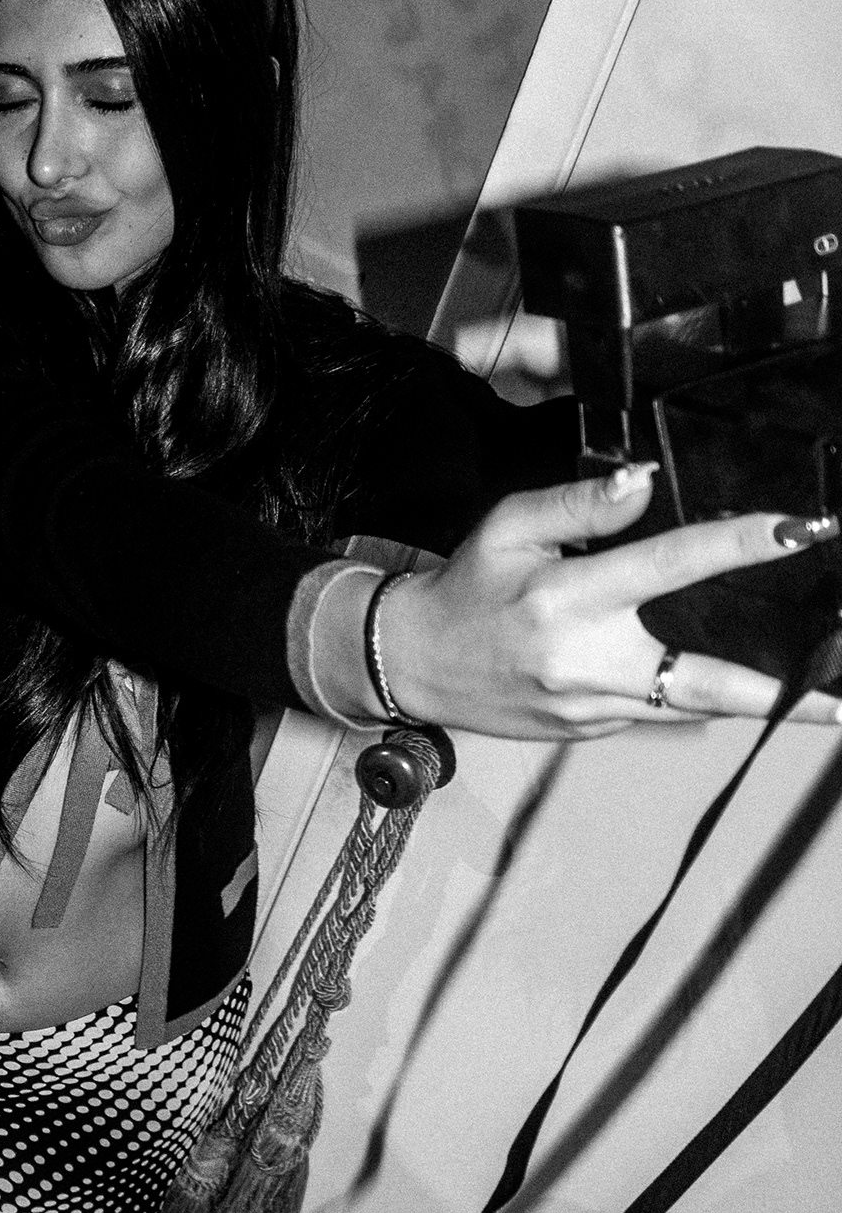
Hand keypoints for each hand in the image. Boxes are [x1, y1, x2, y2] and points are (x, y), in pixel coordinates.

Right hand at [379, 467, 841, 740]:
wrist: (412, 665)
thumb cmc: (465, 587)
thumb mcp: (507, 526)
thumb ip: (579, 504)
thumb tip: (644, 481)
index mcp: (567, 598)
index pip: (668, 564)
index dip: (736, 546)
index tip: (795, 532)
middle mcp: (585, 661)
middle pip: (704, 680)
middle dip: (782, 695)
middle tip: (840, 699)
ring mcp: (591, 707)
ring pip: (692, 704)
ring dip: (761, 704)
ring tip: (824, 703)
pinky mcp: (591, 731)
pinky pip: (657, 711)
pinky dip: (694, 697)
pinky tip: (731, 683)